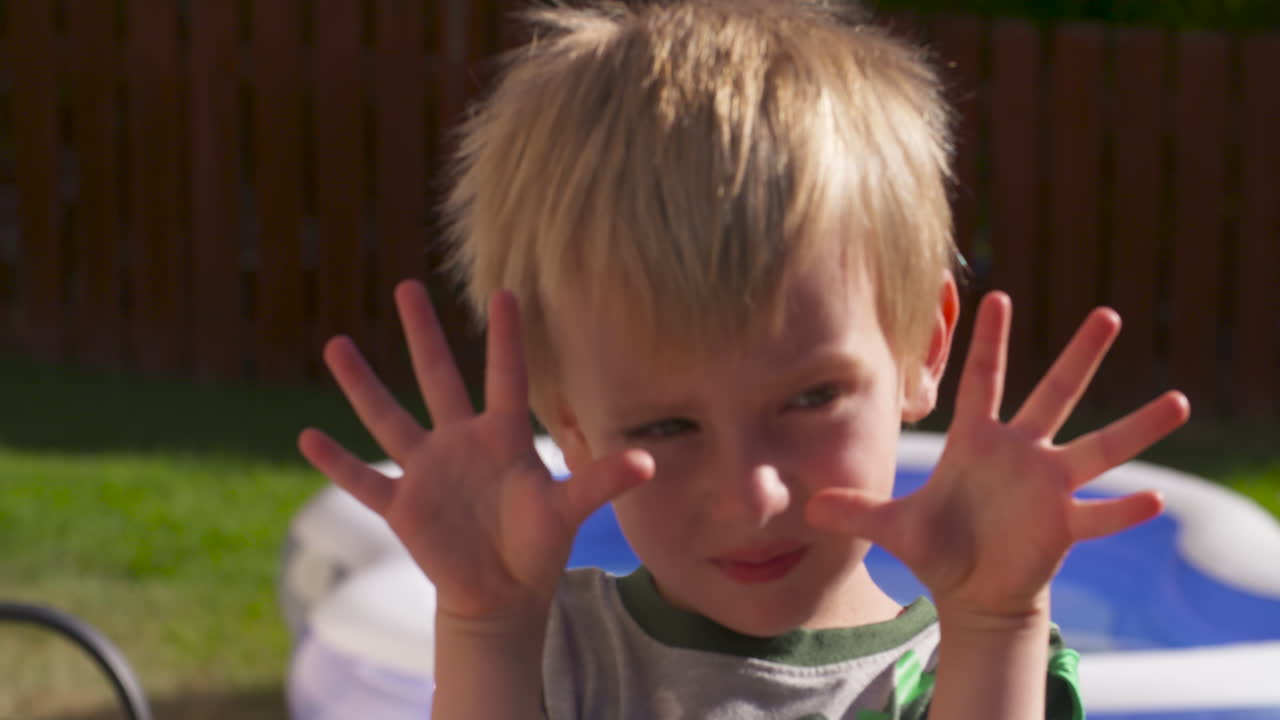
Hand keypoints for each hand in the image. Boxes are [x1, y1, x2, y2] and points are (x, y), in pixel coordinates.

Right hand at [298, 281, 652, 626]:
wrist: (500, 595)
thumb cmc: (537, 546)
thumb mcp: (568, 510)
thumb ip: (602, 481)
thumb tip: (650, 462)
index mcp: (502, 437)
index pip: (505, 376)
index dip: (506, 337)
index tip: (507, 290)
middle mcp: (460, 443)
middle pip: (437, 378)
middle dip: (424, 334)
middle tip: (408, 286)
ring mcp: (428, 471)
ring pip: (390, 418)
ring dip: (363, 385)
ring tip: (337, 345)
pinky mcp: (403, 506)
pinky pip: (364, 481)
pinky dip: (337, 463)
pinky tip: (307, 438)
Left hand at [807, 292, 1189, 621]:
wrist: (971, 591)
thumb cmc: (938, 546)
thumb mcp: (892, 526)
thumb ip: (855, 509)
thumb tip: (805, 505)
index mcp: (978, 442)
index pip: (983, 382)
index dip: (990, 343)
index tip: (999, 296)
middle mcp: (1021, 454)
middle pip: (1055, 395)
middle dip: (1079, 356)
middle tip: (1108, 314)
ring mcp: (1048, 487)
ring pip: (1097, 448)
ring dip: (1136, 427)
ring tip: (1178, 401)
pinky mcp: (1064, 526)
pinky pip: (1099, 516)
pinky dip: (1123, 510)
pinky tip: (1153, 499)